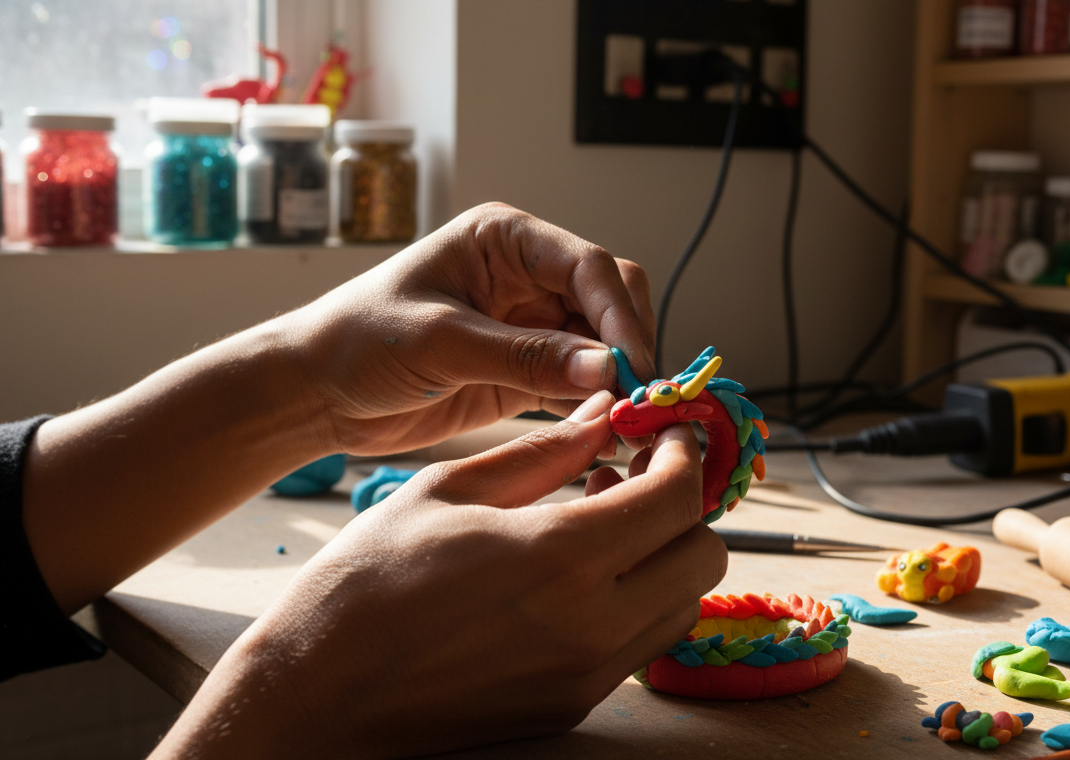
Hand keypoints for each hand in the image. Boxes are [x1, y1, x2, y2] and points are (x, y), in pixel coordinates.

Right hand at [153, 391, 726, 758]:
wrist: (315, 696)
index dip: (682, 453)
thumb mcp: (448, 490)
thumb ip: (543, 452)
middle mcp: (592, 625)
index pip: (677, 497)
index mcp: (560, 557)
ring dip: (665, 555)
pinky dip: (636, 599)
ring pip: (682, 605)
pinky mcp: (572, 705)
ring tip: (600, 522)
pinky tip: (577, 574)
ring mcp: (587, 675)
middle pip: (704, 557)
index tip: (662, 433)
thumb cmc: (365, 582)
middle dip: (683, 506)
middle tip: (630, 475)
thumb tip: (602, 416)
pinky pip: (640, 643)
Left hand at [288, 203, 656, 455]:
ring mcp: (531, 324)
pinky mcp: (526, 371)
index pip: (589, 267)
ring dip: (620, 380)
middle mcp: (528, 276)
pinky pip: (580, 384)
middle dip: (630, 345)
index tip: (634, 366)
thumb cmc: (357, 342)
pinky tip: (607, 434)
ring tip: (631, 423)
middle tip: (640, 400)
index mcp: (506, 239)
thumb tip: (606, 369)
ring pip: (604, 345)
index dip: (620, 315)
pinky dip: (597, 406)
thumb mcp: (439, 343)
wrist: (314, 393)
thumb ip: (524, 356)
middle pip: (611, 300)